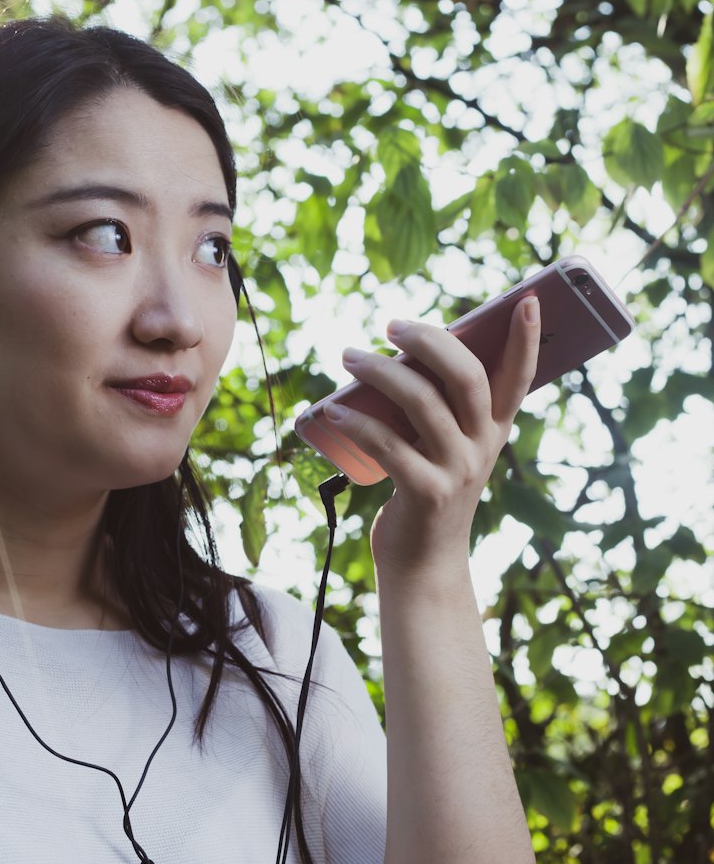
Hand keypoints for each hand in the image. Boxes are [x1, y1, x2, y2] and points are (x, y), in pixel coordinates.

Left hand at [326, 297, 540, 576]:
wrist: (422, 562)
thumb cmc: (426, 490)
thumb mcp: (445, 447)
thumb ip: (438, 406)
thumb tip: (398, 353)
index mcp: (493, 429)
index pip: (519, 377)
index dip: (527, 339)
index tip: (528, 300)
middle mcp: (483, 446)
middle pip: (466, 376)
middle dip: (429, 341)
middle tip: (391, 324)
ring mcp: (457, 470)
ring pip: (422, 402)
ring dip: (380, 371)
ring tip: (348, 357)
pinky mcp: (426, 493)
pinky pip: (388, 445)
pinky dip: (357, 422)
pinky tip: (333, 408)